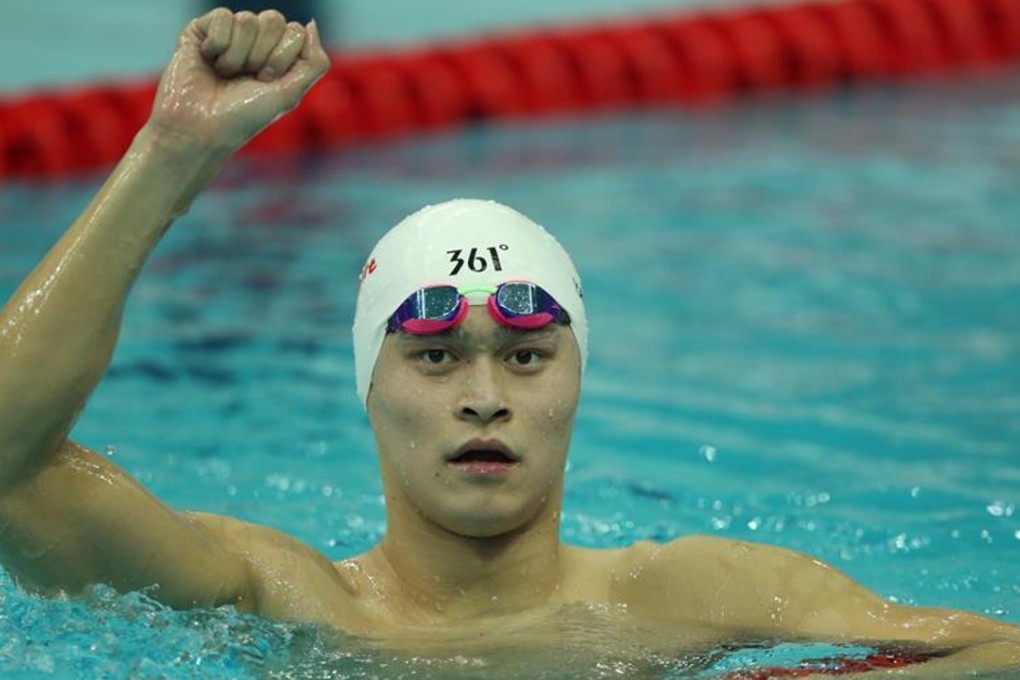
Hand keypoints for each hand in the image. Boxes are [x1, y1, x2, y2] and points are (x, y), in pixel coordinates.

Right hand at [148, 8, 329, 153]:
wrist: (201, 128)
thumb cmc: (244, 117)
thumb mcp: (290, 94)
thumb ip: (314, 62)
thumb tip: (311, 24)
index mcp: (278, 55)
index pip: (295, 31)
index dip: (283, 57)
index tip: (267, 81)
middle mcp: (254, 42)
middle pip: (274, 20)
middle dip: (262, 55)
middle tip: (247, 78)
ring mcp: (228, 34)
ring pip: (247, 19)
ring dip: (238, 56)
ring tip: (225, 74)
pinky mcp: (201, 30)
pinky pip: (223, 17)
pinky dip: (218, 44)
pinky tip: (208, 60)